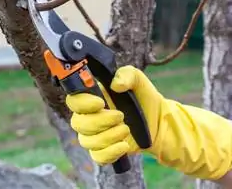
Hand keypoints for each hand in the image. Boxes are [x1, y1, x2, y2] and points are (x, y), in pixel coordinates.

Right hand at [66, 65, 231, 179]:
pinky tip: (125, 145)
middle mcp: (88, 117)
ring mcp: (94, 135)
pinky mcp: (104, 151)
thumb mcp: (138, 80)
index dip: (83, 103)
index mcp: (91, 98)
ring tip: (126, 129)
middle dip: (100, 121)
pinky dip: (111, 152)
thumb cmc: (143, 97)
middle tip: (121, 116)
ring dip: (108, 136)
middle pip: (78, 123)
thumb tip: (115, 84)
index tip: (100, 102)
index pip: (73, 101)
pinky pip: (97, 156)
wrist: (158, 120)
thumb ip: (126, 74)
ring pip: (87, 141)